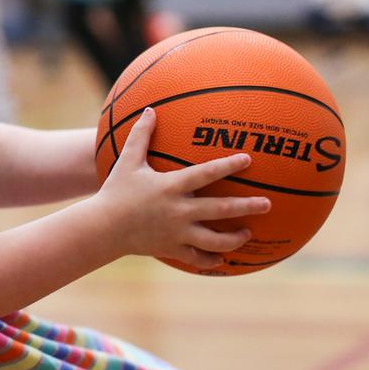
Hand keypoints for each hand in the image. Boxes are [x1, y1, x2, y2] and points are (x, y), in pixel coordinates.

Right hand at [95, 108, 270, 271]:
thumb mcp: (127, 161)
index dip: (228, 165)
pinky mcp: (171, 249)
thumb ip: (140, 135)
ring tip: (248, 234)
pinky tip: (223, 260)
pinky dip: (210, 260)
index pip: (206, 174)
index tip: (248, 160)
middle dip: (247, 206)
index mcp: (171, 187)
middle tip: (267, 204)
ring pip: (214, 240)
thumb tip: (149, 109)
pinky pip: (196, 258)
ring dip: (234, 238)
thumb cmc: (114, 191)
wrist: (101, 228)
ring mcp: (176, 233)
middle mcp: (178, 211)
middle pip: (220, 210)